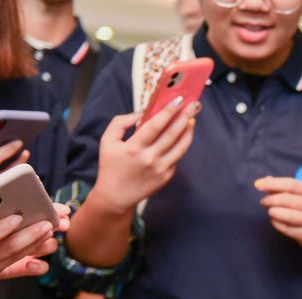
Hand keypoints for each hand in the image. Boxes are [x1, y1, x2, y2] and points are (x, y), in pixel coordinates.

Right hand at [0, 205, 67, 295]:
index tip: (18, 217)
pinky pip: (10, 268)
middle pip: (6, 250)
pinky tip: (40, 251)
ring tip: (50, 233)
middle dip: (30, 236)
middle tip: (49, 224)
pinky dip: (26, 258)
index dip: (2, 228)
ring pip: (12, 259)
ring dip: (34, 246)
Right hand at [89, 99, 200, 213]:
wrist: (116, 196)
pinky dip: (181, 145)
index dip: (168, 112)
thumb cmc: (111, 165)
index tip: (178, 99)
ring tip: (192, 118)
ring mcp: (160, 169)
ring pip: (180, 147)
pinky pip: (176, 157)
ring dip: (188, 131)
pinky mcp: (166, 177)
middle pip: (172, 134)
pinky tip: (184, 134)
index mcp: (134, 148)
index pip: (155, 126)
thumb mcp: (107, 141)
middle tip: (194, 105)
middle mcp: (149, 159)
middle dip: (184, 117)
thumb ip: (121, 123)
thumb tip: (141, 114)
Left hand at [255, 176, 301, 249]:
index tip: (259, 185)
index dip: (274, 184)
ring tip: (270, 211)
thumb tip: (266, 179)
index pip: (291, 184)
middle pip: (286, 199)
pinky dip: (276, 223)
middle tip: (263, 202)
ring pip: (285, 215)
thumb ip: (282, 188)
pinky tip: (275, 220)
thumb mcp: (299, 196)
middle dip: (270, 200)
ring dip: (273, 212)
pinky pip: (285, 228)